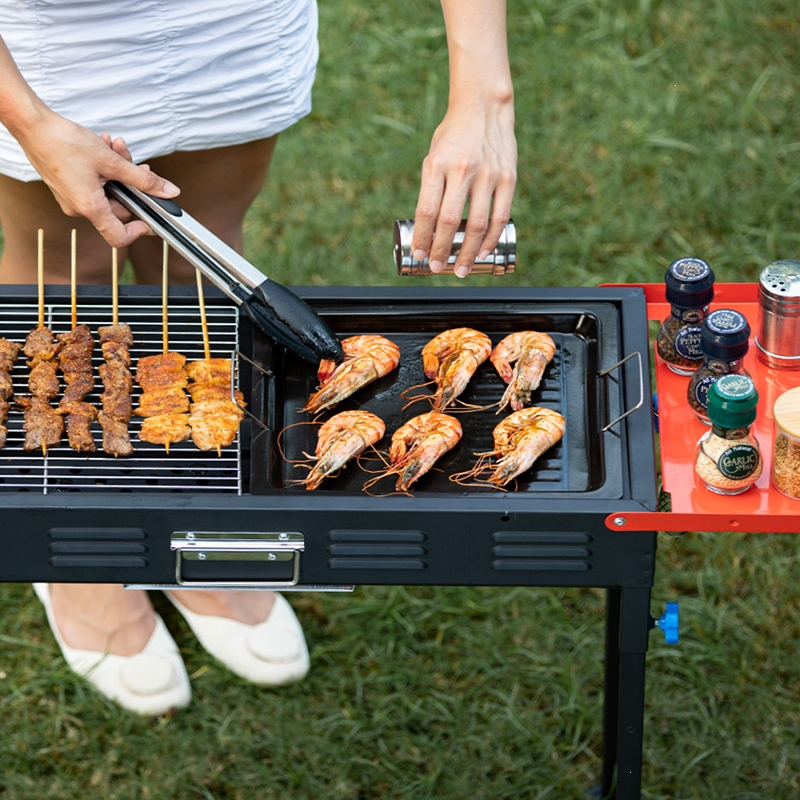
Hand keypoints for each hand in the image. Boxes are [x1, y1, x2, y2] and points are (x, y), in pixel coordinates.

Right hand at [15, 107, 179, 247]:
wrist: (32, 125)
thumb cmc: (63, 142)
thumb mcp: (112, 161)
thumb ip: (143, 180)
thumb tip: (168, 192)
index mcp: (90, 208)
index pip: (119, 237)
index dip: (139, 230)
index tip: (151, 216)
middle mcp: (79, 208)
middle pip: (118, 206)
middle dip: (131, 184)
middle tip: (136, 163)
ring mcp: (72, 198)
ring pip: (108, 190)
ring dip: (118, 169)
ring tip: (117, 146)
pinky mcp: (68, 187)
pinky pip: (95, 183)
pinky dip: (104, 168)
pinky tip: (104, 147)